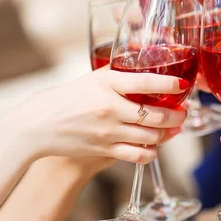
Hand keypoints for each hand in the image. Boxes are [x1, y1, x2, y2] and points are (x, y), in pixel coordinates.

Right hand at [2, 68, 187, 164]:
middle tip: (183, 112)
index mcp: (107, 83)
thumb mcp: (92, 78)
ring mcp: (108, 130)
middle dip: (176, 115)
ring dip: (168, 134)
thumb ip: (118, 74)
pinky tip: (155, 147)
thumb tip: (144, 65)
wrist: (37, 124)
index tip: (183, 84)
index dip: (169, 84)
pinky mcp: (104, 149)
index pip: (146, 82)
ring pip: (150, 136)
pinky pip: (137, 155)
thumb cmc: (66, 98)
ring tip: (174, 128)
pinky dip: (151, 153)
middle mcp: (110, 107)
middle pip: (155, 114)